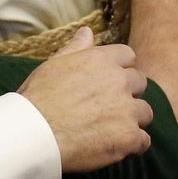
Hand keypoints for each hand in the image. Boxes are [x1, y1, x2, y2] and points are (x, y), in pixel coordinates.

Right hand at [18, 28, 152, 172]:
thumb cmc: (37, 100)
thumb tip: (88, 31)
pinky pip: (143, 141)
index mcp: (101, 60)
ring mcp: (127, 110)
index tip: (107, 83)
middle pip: (140, 83)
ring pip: (145, 113)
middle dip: (127, 94)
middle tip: (105, 109)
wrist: (33, 134)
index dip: (119, 69)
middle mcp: (119, 81)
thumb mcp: (52, 66)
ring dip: (131, 121)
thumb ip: (75, 49)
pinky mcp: (129, 137)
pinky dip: (130, 146)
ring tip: (107, 131)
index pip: (128, 56)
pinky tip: (111, 147)